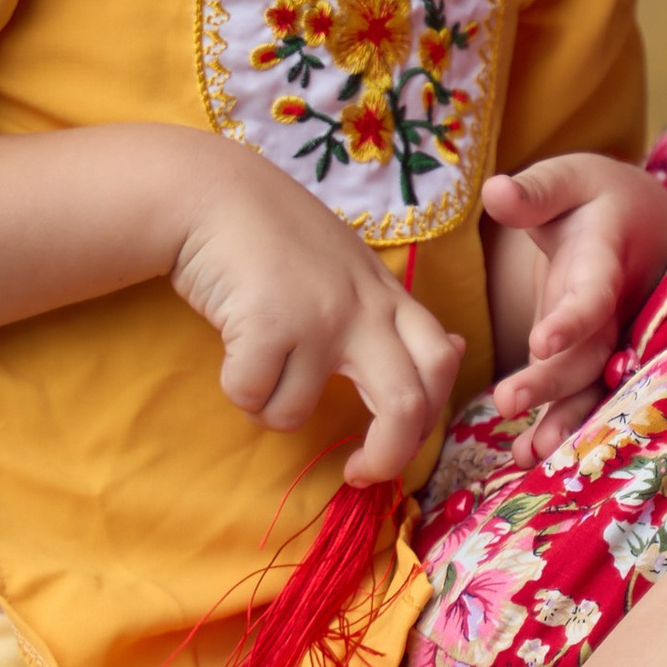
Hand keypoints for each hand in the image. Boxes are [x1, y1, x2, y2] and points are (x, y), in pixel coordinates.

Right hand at [168, 146, 464, 485]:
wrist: (213, 192)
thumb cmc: (278, 235)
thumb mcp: (350, 267)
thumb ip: (392, 312)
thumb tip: (454, 350)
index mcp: (388, 295)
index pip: (441, 364)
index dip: (428, 419)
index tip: (394, 442)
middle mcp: (364, 306)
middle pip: (407, 407)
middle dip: (387, 458)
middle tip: (358, 474)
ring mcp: (318, 316)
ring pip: (299, 413)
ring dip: (270, 407)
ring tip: (255, 362)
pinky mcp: (268, 325)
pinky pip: (254, 398)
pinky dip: (238, 387)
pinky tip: (232, 343)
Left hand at [483, 155, 666, 460]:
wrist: (638, 219)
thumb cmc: (593, 196)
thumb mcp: (567, 178)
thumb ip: (535, 191)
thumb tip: (494, 192)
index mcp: (606, 259)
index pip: (593, 293)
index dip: (572, 319)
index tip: (540, 341)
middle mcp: (615, 308)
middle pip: (590, 352)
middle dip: (553, 382)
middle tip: (506, 402)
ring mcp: (608, 337)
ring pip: (592, 385)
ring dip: (564, 421)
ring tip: (530, 455)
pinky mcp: (592, 356)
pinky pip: (582, 396)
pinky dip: (561, 427)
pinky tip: (527, 458)